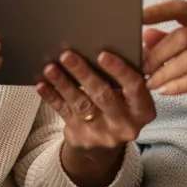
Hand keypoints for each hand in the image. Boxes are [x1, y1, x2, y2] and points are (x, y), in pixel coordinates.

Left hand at [36, 51, 154, 186]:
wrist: (106, 144)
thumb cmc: (121, 105)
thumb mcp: (132, 94)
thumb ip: (131, 71)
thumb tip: (124, 42)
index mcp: (143, 110)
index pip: (134, 88)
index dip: (119, 70)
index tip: (103, 54)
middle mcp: (125, 124)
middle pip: (104, 96)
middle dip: (84, 73)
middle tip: (68, 55)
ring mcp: (103, 134)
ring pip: (81, 104)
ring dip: (64, 84)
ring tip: (51, 68)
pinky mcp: (82, 137)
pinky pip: (64, 113)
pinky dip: (53, 97)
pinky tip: (43, 85)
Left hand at [142, 0, 186, 143]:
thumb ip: (169, 40)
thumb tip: (144, 35)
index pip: (180, 8)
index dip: (158, 11)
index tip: (136, 17)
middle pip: (182, 37)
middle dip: (157, 54)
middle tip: (141, 68)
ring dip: (165, 73)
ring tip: (150, 84)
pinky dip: (178, 86)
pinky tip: (165, 91)